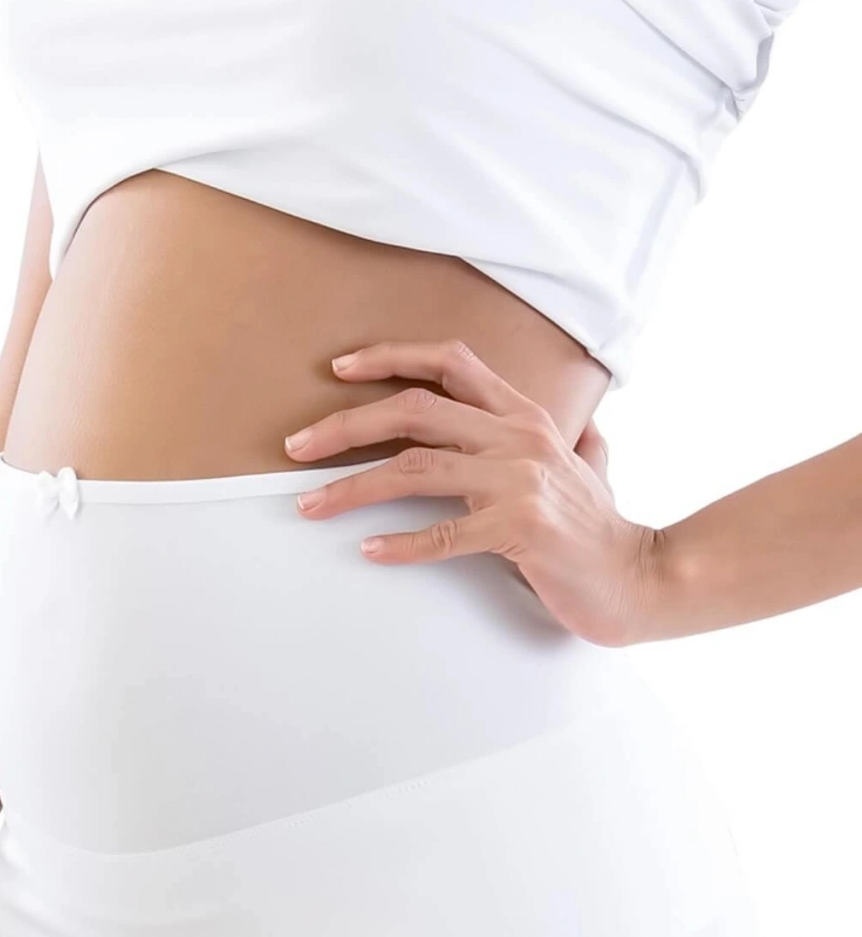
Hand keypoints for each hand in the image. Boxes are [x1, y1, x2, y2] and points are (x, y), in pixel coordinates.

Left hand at [284, 338, 662, 646]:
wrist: (641, 579)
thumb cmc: (603, 530)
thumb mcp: (589, 469)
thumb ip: (577, 444)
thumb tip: (582, 432)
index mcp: (525, 416)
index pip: (449, 363)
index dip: (390, 357)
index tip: (340, 368)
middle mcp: (518, 438)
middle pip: (414, 410)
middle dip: (344, 424)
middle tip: (296, 447)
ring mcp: (519, 482)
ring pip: (415, 468)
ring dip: (352, 487)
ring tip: (309, 506)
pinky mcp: (520, 530)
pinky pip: (445, 535)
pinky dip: (401, 544)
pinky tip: (369, 551)